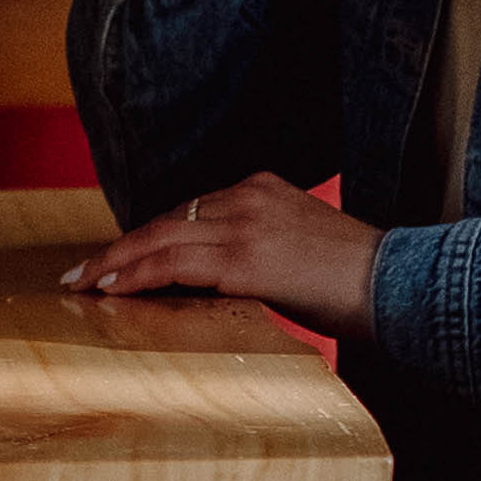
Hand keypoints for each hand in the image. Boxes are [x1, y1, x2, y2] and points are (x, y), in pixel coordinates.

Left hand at [70, 171, 382, 334]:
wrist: (399, 285)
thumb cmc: (361, 282)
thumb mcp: (303, 253)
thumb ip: (262, 257)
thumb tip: (228, 286)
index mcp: (263, 189)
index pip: (189, 212)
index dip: (149, 238)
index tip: (120, 259)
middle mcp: (249, 197)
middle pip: (165, 219)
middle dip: (120, 248)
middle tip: (81, 272)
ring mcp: (245, 225)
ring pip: (159, 238)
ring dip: (115, 263)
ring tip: (82, 284)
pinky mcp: (244, 258)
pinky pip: (172, 263)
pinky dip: (135, 275)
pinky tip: (111, 290)